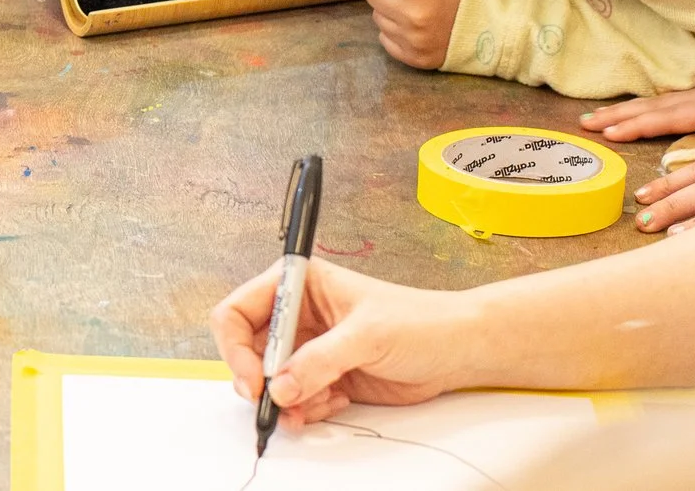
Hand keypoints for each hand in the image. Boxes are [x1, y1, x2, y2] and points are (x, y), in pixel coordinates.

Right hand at [210, 258, 474, 430]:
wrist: (458, 350)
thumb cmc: (418, 321)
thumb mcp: (365, 335)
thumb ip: (319, 361)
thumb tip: (280, 386)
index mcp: (299, 284)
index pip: (240, 310)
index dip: (236, 346)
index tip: (255, 378)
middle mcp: (298, 315)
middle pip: (249, 350)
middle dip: (260, 380)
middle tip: (272, 404)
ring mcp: (311, 348)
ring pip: (273, 380)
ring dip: (286, 400)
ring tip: (312, 408)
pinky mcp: (326, 376)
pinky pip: (298, 399)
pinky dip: (307, 409)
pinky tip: (335, 402)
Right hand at [581, 81, 694, 145]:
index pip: (669, 118)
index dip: (639, 126)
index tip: (611, 134)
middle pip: (651, 108)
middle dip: (617, 116)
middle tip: (585, 125)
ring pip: (652, 104)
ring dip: (621, 112)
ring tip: (592, 119)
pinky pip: (660, 103)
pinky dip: (637, 109)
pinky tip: (624, 113)